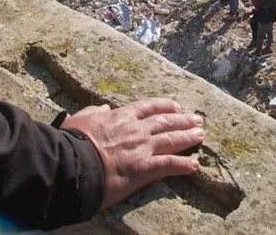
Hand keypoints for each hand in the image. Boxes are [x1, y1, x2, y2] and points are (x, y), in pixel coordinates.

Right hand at [61, 98, 203, 210]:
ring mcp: (143, 148)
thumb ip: (95, 112)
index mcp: (122, 116)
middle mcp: (137, 130)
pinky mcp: (146, 169)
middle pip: (166, 121)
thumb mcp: (82, 118)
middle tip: (197, 119)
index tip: (176, 106)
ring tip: (200, 135)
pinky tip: (195, 166)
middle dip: (183, 120)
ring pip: (172, 140)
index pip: (149, 107)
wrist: (75, 164)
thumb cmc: (74, 141)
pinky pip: (170, 165)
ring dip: (189, 137)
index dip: (165, 106)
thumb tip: (104, 108)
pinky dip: (184, 166)